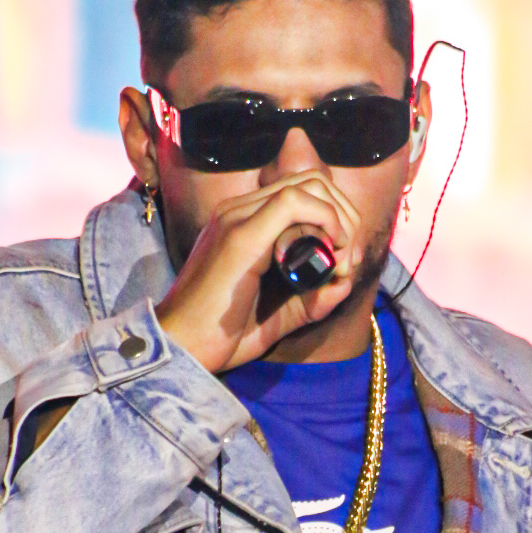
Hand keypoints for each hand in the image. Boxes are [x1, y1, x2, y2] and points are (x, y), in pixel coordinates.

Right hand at [154, 171, 362, 372]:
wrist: (181, 350)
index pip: (302, 193)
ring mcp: (237, 218)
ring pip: (307, 187)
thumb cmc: (221, 337)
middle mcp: (238, 211)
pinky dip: (326, 222)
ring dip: (340, 220)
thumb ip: (312, 297)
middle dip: (346, 216)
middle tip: (350, 259)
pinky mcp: (241, 235)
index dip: (336, 219)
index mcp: (242, 222)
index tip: (345, 261)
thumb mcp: (279, 315)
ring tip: (342, 261)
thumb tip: (345, 281)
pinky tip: (332, 253)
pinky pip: (295, 203)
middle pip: (311, 182)